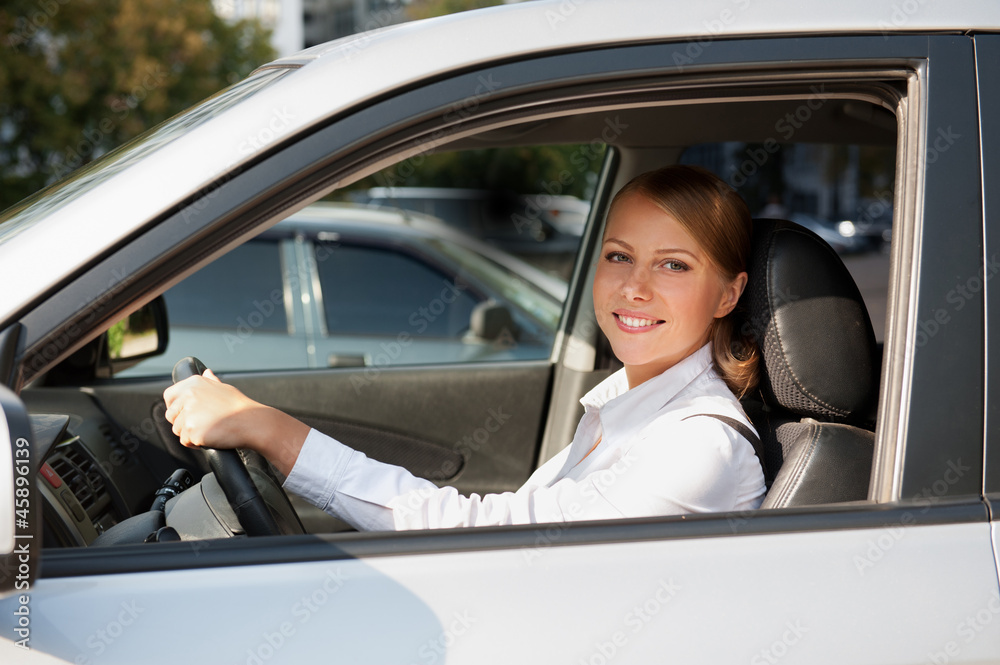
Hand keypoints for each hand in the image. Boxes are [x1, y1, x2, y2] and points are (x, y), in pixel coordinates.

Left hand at [162, 370, 309, 474]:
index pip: (169, 396)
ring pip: (177, 430)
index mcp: (194, 384)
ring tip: (210, 430)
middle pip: (171, 416)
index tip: (184, 414)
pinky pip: (186, 441)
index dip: (175, 407)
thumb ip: (210, 381)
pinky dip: (196, 443)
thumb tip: (206, 372)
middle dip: (183, 423)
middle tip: (203, 424)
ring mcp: (189, 413)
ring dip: (190, 434)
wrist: (251, 422)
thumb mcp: (224, 388)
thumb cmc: (240, 407)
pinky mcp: (192, 430)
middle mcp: (188, 396)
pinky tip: (211, 437)